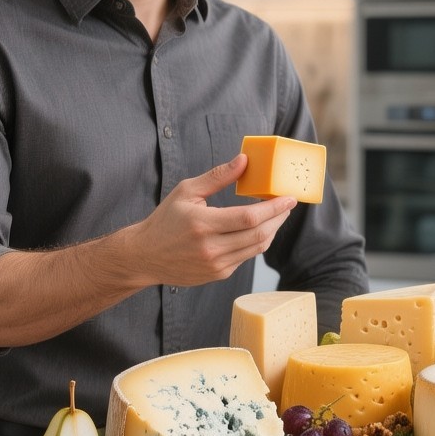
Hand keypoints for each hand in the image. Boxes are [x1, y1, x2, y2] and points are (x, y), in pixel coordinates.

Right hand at [129, 155, 296, 286]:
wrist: (145, 256)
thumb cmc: (166, 220)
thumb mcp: (186, 191)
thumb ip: (217, 176)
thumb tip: (244, 160)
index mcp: (202, 224)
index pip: (249, 218)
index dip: (274, 208)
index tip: (289, 198)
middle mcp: (210, 248)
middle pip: (259, 234)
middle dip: (279, 218)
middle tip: (288, 204)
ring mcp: (216, 264)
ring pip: (257, 247)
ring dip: (272, 230)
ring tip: (277, 214)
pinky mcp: (219, 274)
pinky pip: (247, 256)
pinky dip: (258, 241)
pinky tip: (260, 228)